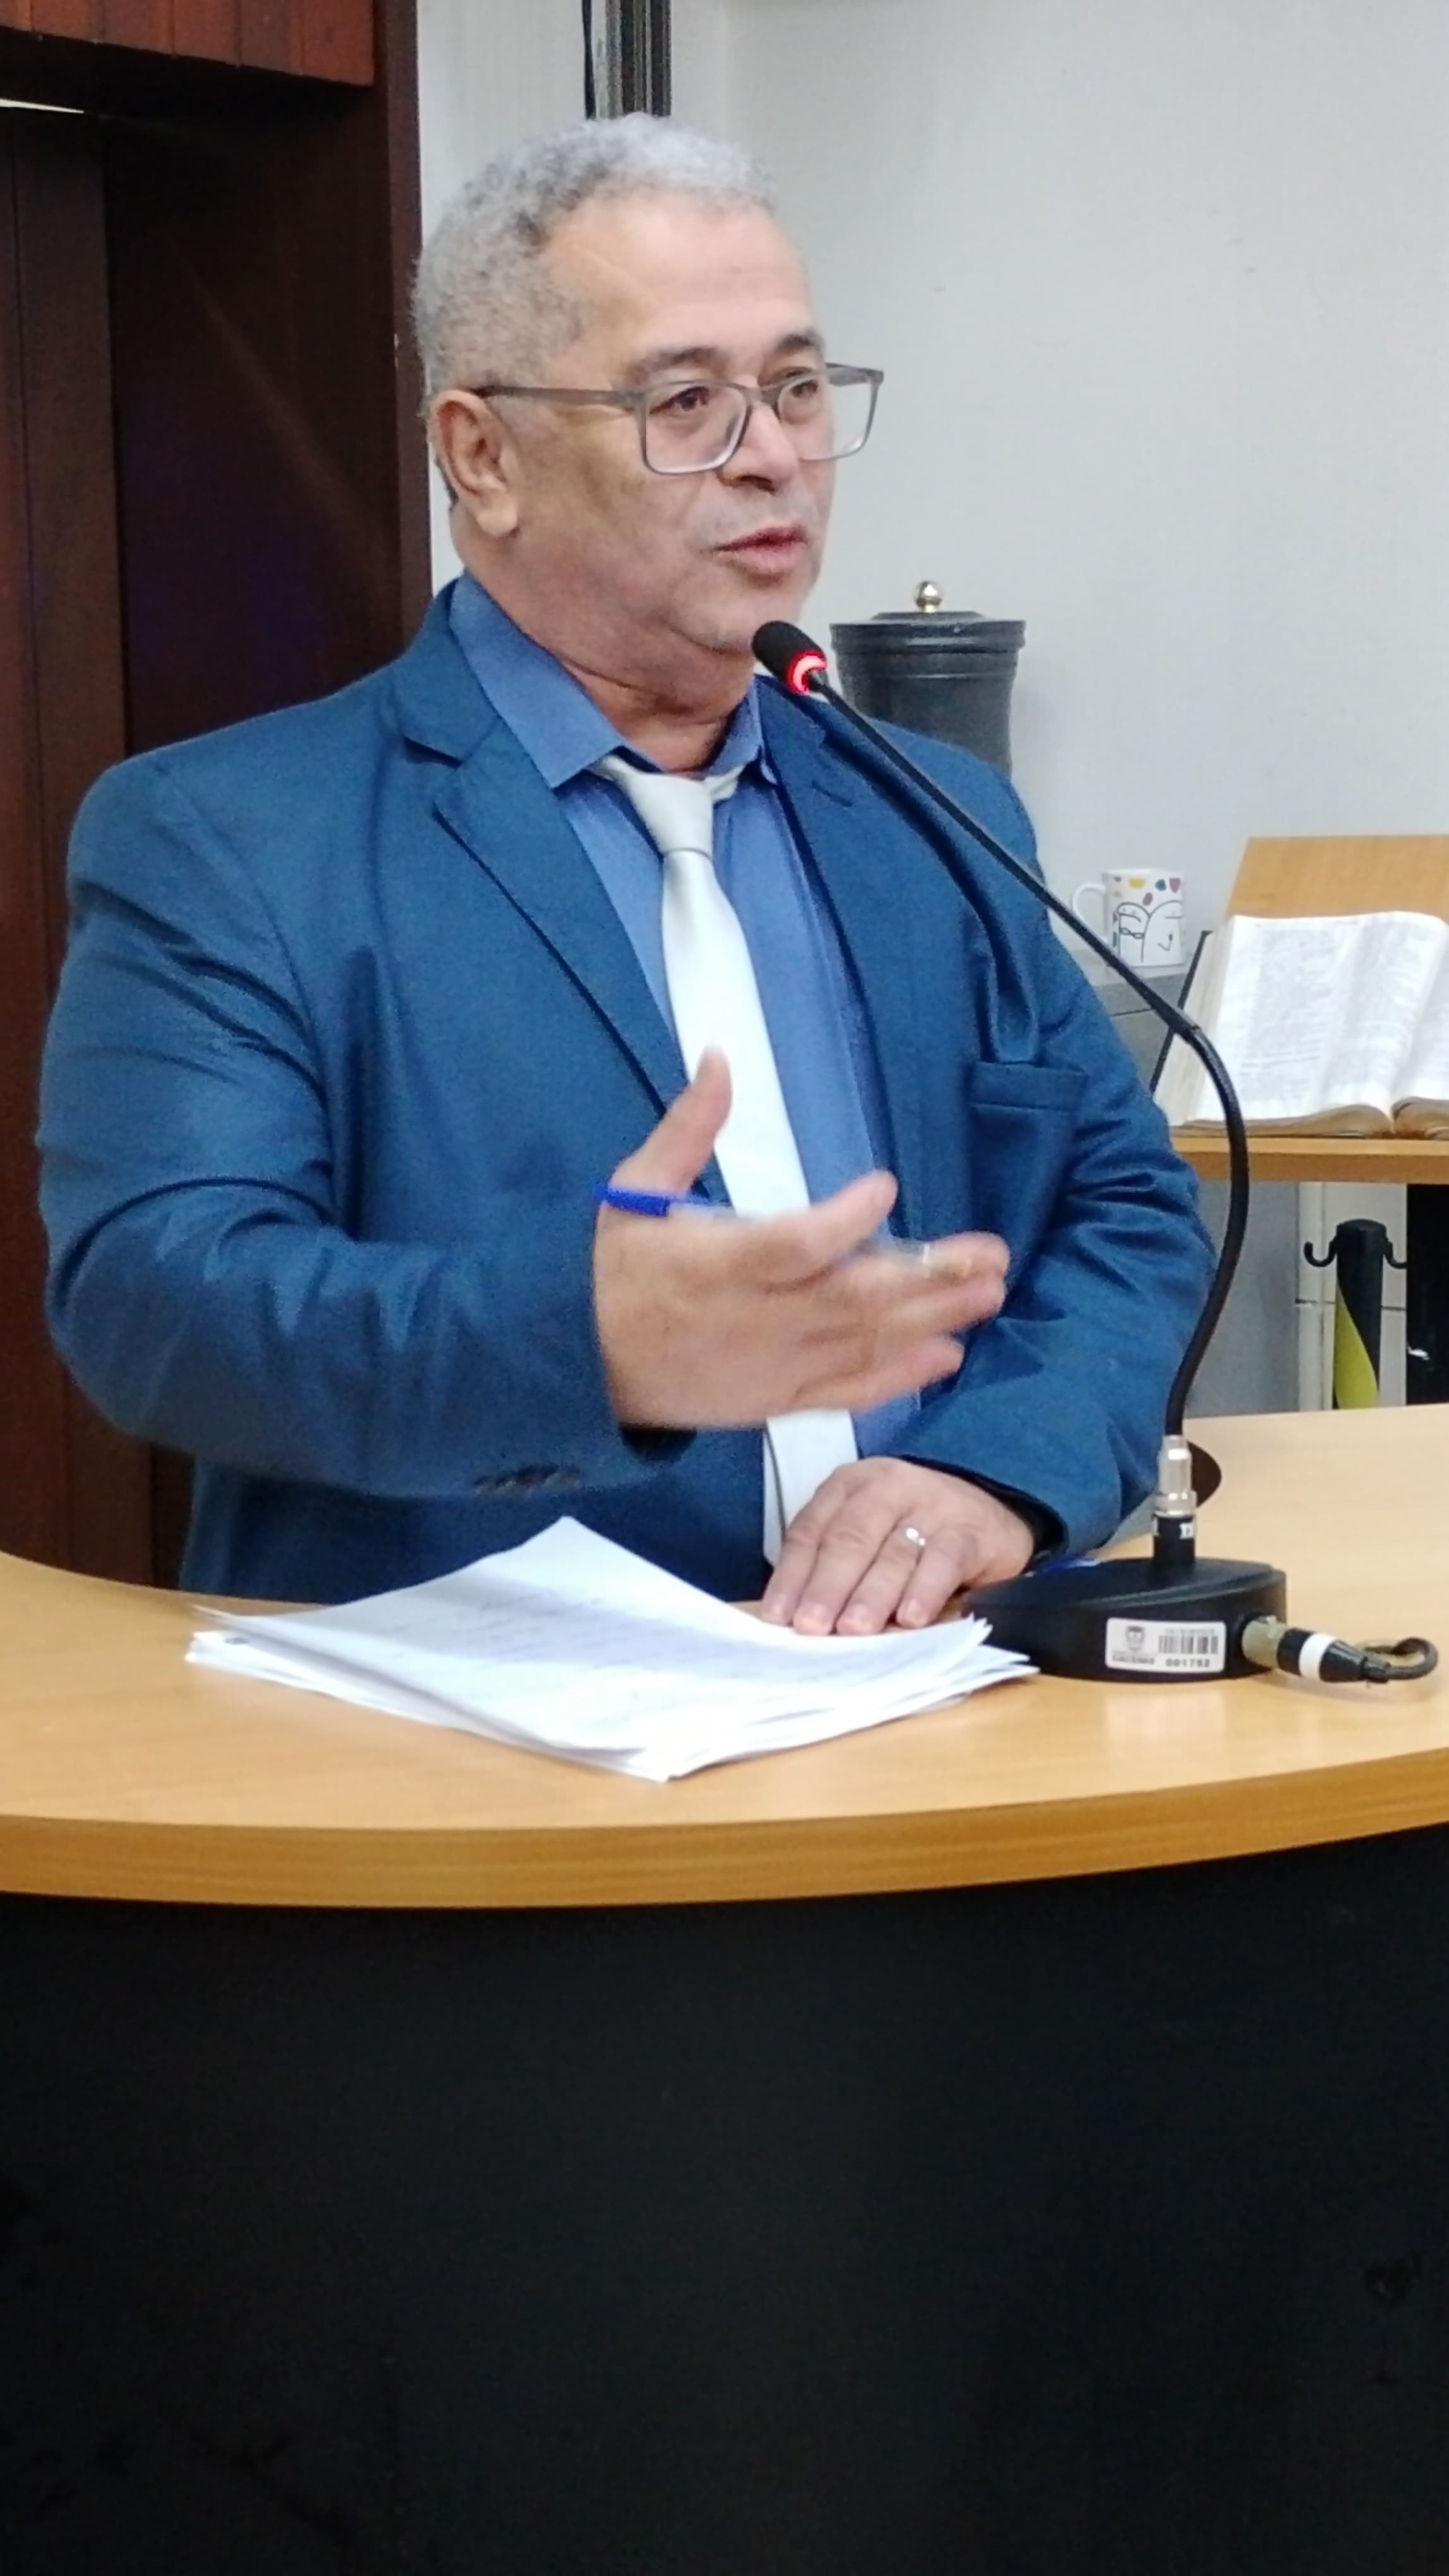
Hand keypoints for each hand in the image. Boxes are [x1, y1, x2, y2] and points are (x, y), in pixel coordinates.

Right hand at [594, 1053, 1008, 1428]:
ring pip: (863, 1345)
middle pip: (852, 1299)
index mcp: (716, 1263)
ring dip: (932, 1320)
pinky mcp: (775, 1400)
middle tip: (990, 1254)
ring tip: (989, 1293)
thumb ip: (687, 1129)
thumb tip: (719, 1058)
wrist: (576, 1369)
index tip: (886, 1188)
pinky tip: (945, 1355)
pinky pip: (846, 1391)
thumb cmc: (611, 1271)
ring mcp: (771, 1365)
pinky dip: (897, 1378)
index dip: (844, 1221)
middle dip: (927, 1277)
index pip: (793, 1244)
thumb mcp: (633, 1191)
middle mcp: (755, 1320)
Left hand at [759, 1457, 1035, 1635]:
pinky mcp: (970, 1530)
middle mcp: (888, 1487)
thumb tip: (799, 1623)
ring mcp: (932, 1505)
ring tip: (855, 1628)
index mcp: (850, 1487)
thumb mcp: (868, 1539)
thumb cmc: (913, 1535)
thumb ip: (835, 1570)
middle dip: (827, 1586)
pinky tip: (911, 1618)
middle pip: (849, 1539)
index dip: (792, 1575)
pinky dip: (925, 1590)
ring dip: (871, 1595)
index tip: (778, 1616)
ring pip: (894, 1552)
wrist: (990, 1521)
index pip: (811, 1531)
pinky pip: (944, 1560)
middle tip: (812, 1626)